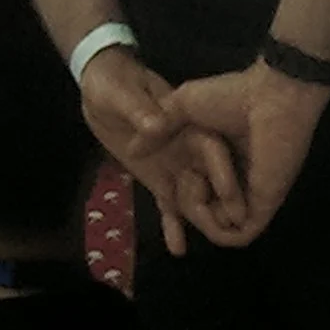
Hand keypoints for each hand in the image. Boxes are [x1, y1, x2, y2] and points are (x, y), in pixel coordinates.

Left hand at [78, 46, 245, 254]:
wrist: (98, 88)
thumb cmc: (113, 81)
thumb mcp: (121, 92)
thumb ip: (138, 109)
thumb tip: (153, 124)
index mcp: (187, 123)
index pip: (212, 150)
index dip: (222, 172)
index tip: (230, 196)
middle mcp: (189, 150)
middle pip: (211, 181)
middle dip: (220, 205)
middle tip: (225, 230)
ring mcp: (177, 167)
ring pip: (194, 198)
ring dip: (200, 220)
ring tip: (209, 245)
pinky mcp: (159, 179)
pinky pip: (169, 205)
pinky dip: (172, 225)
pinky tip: (177, 248)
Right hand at [165, 59, 329, 247]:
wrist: (266, 100)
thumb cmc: (227, 97)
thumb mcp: (180, 105)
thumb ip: (156, 131)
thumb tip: (130, 152)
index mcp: (212, 154)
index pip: (191, 184)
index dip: (174, 195)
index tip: (160, 197)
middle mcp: (229, 175)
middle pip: (204, 208)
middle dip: (187, 211)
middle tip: (177, 193)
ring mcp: (247, 191)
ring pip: (222, 225)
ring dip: (206, 225)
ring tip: (196, 205)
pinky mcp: (262, 203)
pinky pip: (244, 232)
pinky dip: (227, 235)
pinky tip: (214, 220)